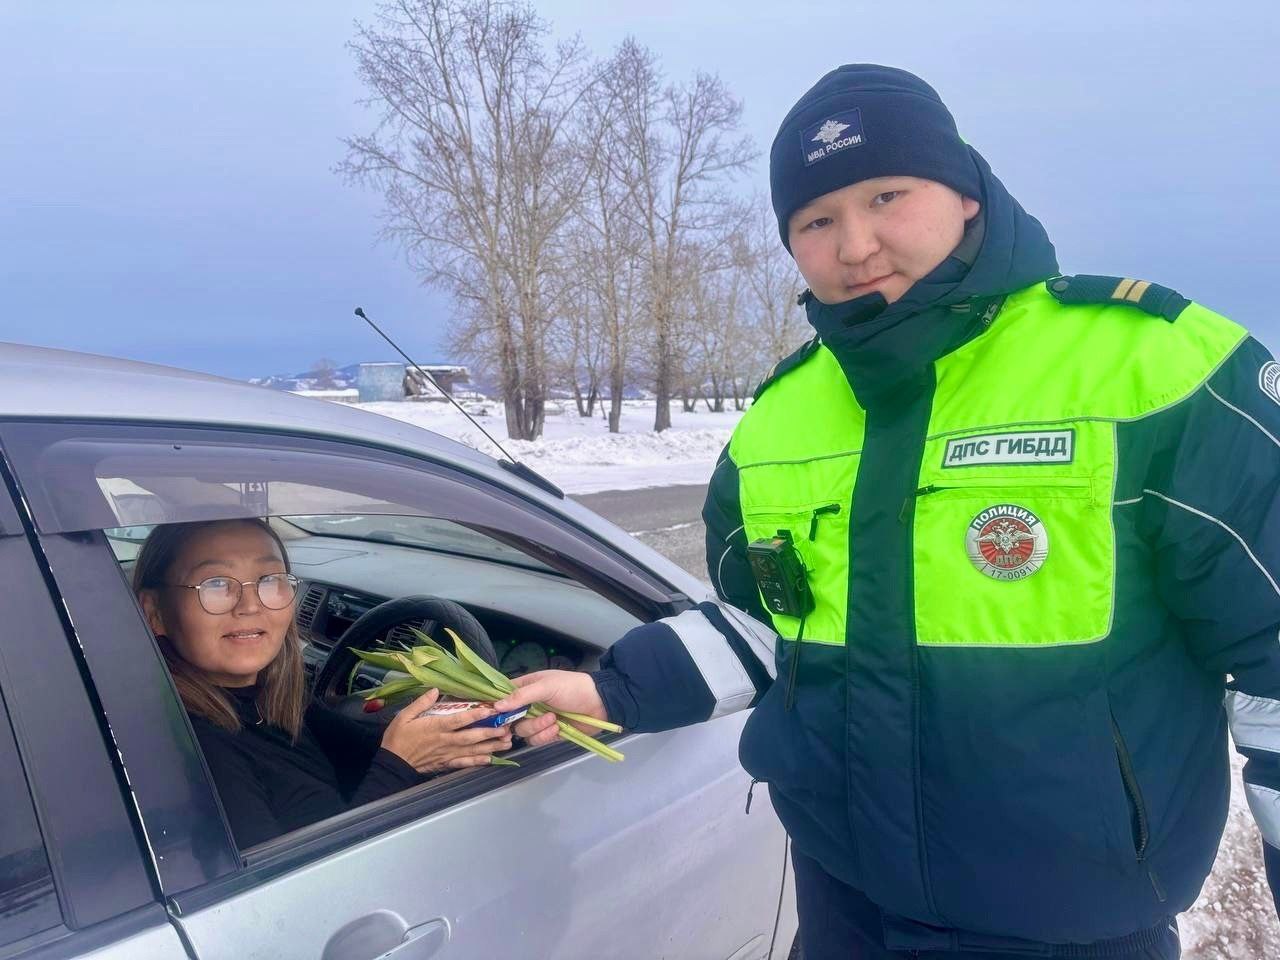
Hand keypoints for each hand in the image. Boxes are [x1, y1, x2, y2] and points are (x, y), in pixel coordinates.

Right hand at [379, 689, 512, 772]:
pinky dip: (477, 762)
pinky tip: (490, 759)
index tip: (491, 709)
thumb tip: (436, 690)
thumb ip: (421, 703)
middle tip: (507, 728)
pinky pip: (464, 763)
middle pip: (471, 737)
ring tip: (507, 743)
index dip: (476, 714)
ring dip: (490, 747)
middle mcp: (445, 741)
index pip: (460, 719)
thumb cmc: (398, 737)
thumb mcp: (404, 716)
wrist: (392, 763)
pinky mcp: (446, 763)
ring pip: (472, 751)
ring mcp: (447, 754)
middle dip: (490, 732)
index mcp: (436, 726)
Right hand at [495, 670, 607, 746]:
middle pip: (511, 719)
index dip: (498, 706)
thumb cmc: (572, 688)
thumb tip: (497, 706)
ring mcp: (539, 720)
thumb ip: (522, 696)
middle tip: (531, 719)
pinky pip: (537, 740)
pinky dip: (545, 735)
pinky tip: (557, 728)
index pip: (504, 696)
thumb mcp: (546, 686)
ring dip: (537, 727)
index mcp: (527, 687)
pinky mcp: (549, 734)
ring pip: (524, 731)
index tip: (494, 715)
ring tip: (553, 719)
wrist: (599, 703)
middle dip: (520, 721)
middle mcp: (530, 704)